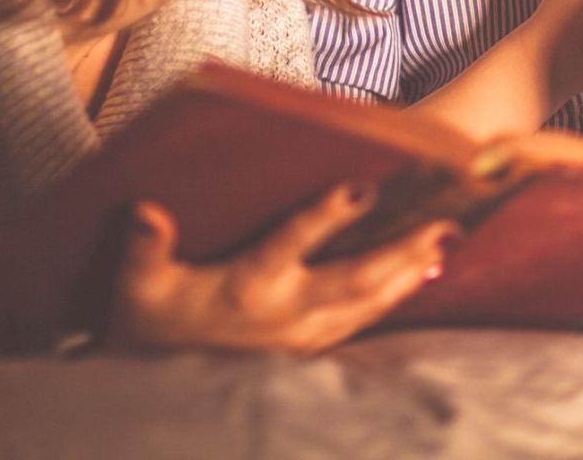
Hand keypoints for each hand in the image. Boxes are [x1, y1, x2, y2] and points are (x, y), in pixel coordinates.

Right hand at [106, 182, 455, 354]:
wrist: (152, 393)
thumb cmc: (146, 326)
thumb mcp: (135, 287)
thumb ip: (143, 248)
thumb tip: (146, 210)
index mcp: (247, 288)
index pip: (292, 244)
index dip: (327, 218)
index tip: (364, 188)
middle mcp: (284, 312)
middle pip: (356, 279)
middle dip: (403, 251)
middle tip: (445, 224)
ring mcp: (302, 335)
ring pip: (368, 304)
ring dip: (409, 274)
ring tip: (447, 244)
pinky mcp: (308, 348)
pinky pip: (362, 322)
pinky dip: (393, 299)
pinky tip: (418, 280)